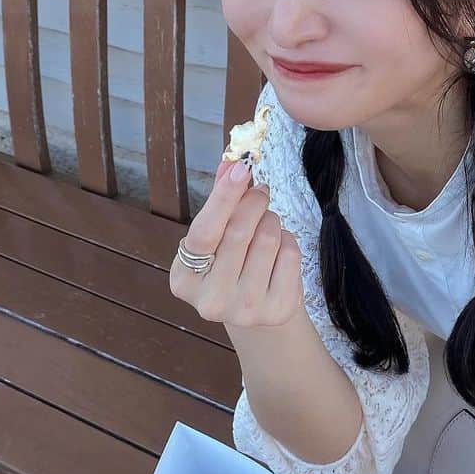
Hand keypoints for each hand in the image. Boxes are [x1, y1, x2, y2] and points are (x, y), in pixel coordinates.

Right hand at [169, 156, 304, 328]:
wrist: (256, 310)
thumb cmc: (232, 264)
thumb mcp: (217, 236)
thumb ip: (220, 201)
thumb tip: (230, 163)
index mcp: (184, 279)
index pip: (204, 232)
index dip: (224, 197)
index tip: (241, 167)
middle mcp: (210, 300)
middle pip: (239, 232)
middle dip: (254, 202)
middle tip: (260, 192)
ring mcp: (244, 309)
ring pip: (268, 239)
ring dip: (272, 221)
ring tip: (267, 226)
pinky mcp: (277, 311)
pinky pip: (290, 254)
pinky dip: (288, 240)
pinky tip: (278, 250)